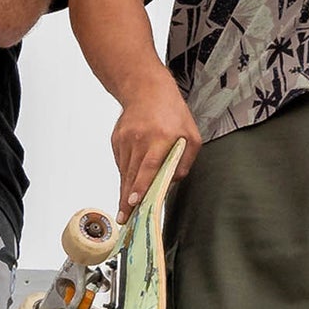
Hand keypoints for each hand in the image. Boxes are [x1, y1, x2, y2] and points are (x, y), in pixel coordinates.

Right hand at [111, 75, 201, 214]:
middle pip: (132, 174)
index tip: (132, 201)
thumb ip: (186, 159)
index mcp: (159, 137)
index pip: (148, 166)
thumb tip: (173, 181)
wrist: (146, 89)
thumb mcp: (191, 134)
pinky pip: (122, 162)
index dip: (140, 185)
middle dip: (127, 199)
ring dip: (125, 190)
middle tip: (125, 218)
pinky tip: (130, 181)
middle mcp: (139, 139)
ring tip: (125, 209)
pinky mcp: (116, 140)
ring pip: (124, 171)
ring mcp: (125, 139)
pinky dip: (126, 173)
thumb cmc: (172, 112)